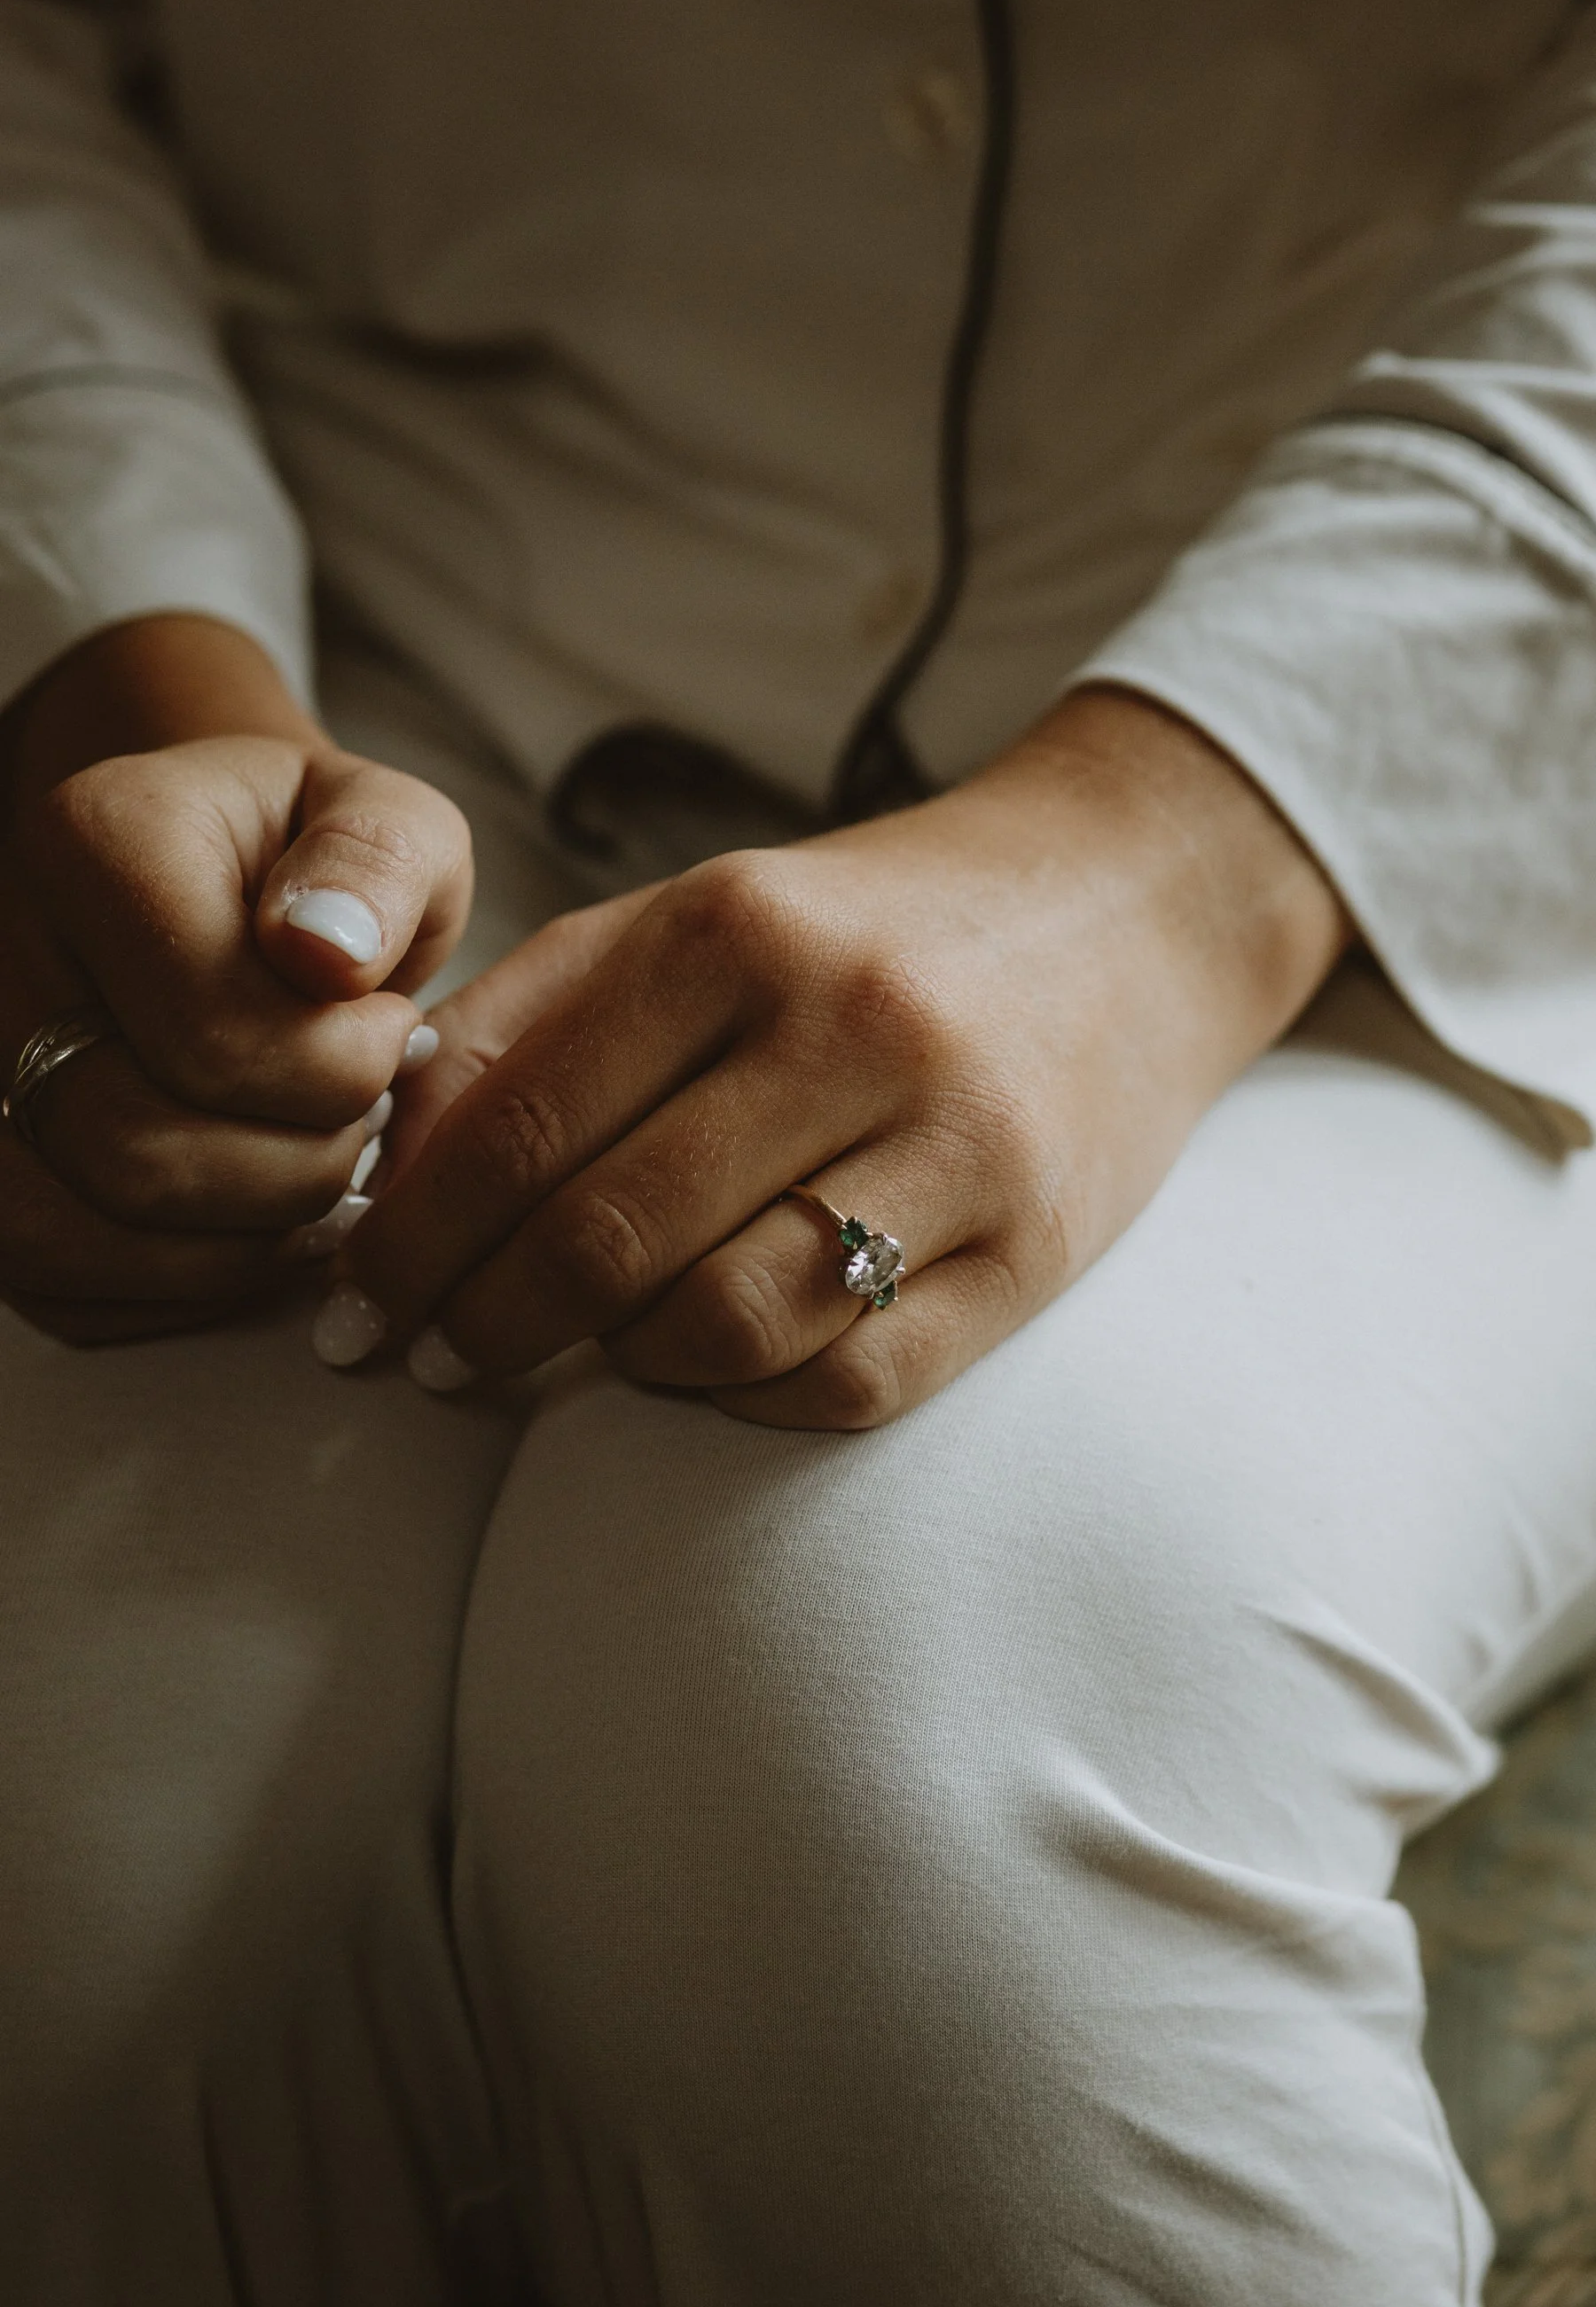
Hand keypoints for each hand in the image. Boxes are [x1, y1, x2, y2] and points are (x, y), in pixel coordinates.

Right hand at [0, 614, 470, 1343]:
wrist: (234, 880)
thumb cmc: (320, 864)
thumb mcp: (387, 822)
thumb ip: (378, 860)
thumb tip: (327, 952)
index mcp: (99, 849)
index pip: (216, 1037)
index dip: (344, 1072)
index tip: (397, 1031)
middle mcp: (7, 964)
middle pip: (142, 1158)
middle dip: (303, 1170)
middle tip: (368, 1116)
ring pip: (89, 1239)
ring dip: (247, 1244)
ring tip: (324, 1169)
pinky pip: (69, 1290)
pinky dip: (189, 1285)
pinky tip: (264, 1220)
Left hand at [327, 689, 1349, 1426]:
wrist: (1128, 911)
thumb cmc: (868, 930)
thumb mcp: (696, 919)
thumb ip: (532, 1017)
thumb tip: (387, 1160)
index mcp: (739, 929)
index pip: (520, 1124)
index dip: (410, 1241)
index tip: (353, 1308)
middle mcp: (853, 1026)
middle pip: (606, 1237)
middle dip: (485, 1325)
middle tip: (435, 1360)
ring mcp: (960, 1144)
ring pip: (724, 1327)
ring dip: (621, 1363)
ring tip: (592, 1344)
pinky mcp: (1039, 1249)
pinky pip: (850, 1382)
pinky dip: (750, 1395)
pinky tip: (717, 1361)